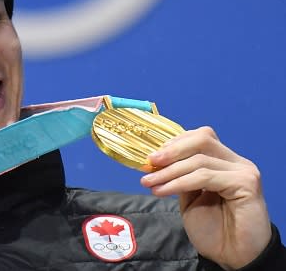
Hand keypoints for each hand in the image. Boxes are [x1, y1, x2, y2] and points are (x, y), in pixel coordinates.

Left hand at [140, 126, 271, 269]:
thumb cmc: (213, 229)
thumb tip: (156, 160)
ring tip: (149, 182)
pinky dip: (179, 182)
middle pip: (201, 140)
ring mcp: (243, 171)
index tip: (151, 157)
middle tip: (149, 163)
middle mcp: (236, 162)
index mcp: (224, 161)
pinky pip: (204, 176)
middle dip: (171, 150)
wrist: (232, 256)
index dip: (174, 143)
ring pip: (199, 160)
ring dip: (169, 171)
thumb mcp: (189, 196)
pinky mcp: (246, 183)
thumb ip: (180, 176)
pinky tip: (163, 191)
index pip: (199, 138)